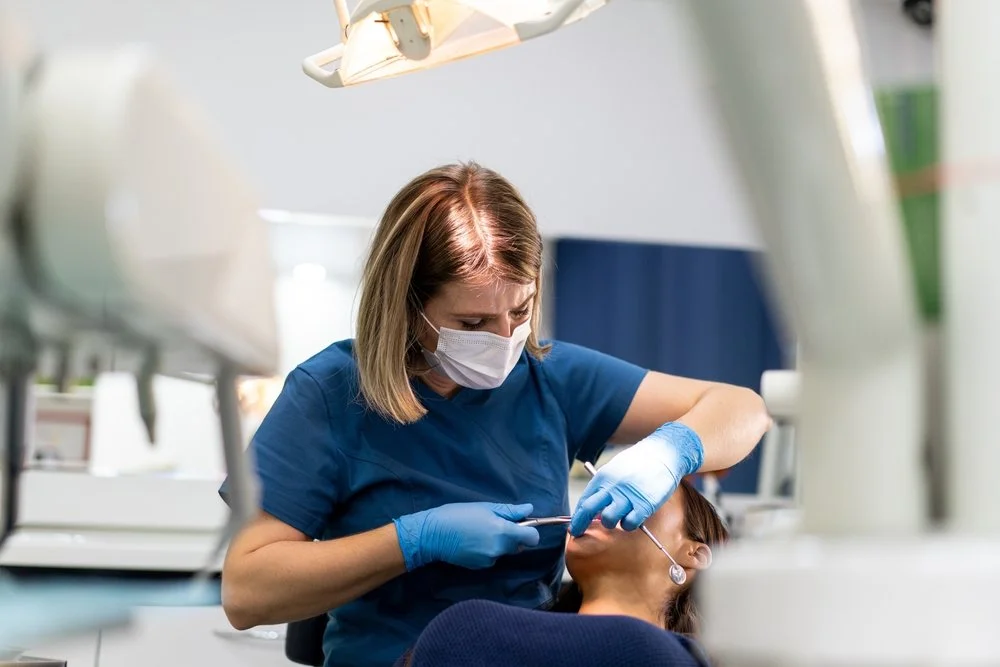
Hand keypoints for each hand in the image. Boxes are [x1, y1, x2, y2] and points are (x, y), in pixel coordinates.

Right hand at [394, 502, 539, 570]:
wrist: (433, 534)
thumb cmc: (458, 515)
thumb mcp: (485, 508)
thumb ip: (510, 511)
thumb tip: (529, 510)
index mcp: (503, 532)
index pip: (532, 538)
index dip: (531, 531)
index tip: (523, 525)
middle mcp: (499, 550)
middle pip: (518, 545)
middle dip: (513, 535)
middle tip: (495, 523)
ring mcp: (489, 560)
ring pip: (504, 551)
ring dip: (499, 543)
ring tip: (480, 531)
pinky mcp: (480, 567)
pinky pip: (492, 557)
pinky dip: (487, 550)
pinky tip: (473, 541)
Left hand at [570, 422, 703, 535]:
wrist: (664, 453)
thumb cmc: (639, 463)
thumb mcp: (616, 469)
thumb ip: (605, 487)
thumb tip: (595, 509)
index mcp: (603, 476)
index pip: (584, 500)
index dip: (577, 516)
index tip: (575, 525)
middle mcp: (612, 486)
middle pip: (589, 509)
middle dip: (581, 523)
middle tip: (579, 532)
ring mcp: (628, 496)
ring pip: (608, 520)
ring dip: (610, 523)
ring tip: (619, 516)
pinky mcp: (644, 505)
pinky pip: (629, 524)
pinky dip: (628, 524)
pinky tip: (632, 518)